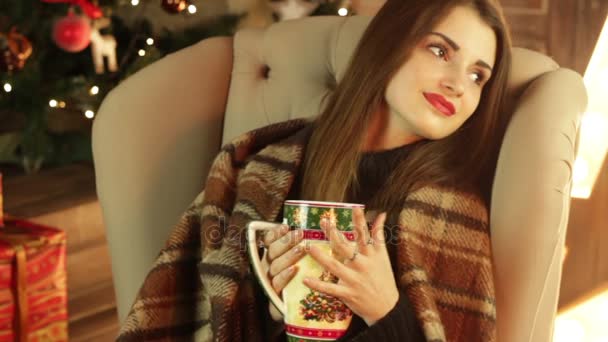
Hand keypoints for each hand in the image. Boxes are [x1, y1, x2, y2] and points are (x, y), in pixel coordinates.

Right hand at [259, 222, 305, 320]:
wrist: (297, 309)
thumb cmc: (302, 280)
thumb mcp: (304, 262)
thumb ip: (303, 246)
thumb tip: (317, 229)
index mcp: (272, 255)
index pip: (269, 241)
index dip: (275, 233)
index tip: (286, 226)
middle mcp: (268, 266)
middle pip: (273, 251)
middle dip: (286, 241)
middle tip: (300, 233)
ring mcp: (269, 280)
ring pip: (275, 266)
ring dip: (288, 256)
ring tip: (301, 248)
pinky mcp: (274, 295)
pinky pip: (277, 284)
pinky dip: (285, 276)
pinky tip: (294, 269)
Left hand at [302, 208, 398, 325]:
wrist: (387, 308)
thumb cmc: (384, 278)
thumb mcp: (383, 256)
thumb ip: (379, 234)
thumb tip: (381, 214)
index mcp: (371, 254)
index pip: (365, 234)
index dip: (359, 220)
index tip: (354, 207)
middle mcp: (362, 265)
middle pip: (346, 247)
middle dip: (334, 234)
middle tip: (323, 221)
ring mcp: (354, 279)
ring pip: (335, 266)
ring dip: (321, 256)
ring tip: (308, 247)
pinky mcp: (347, 293)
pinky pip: (330, 289)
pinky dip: (318, 285)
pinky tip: (305, 279)